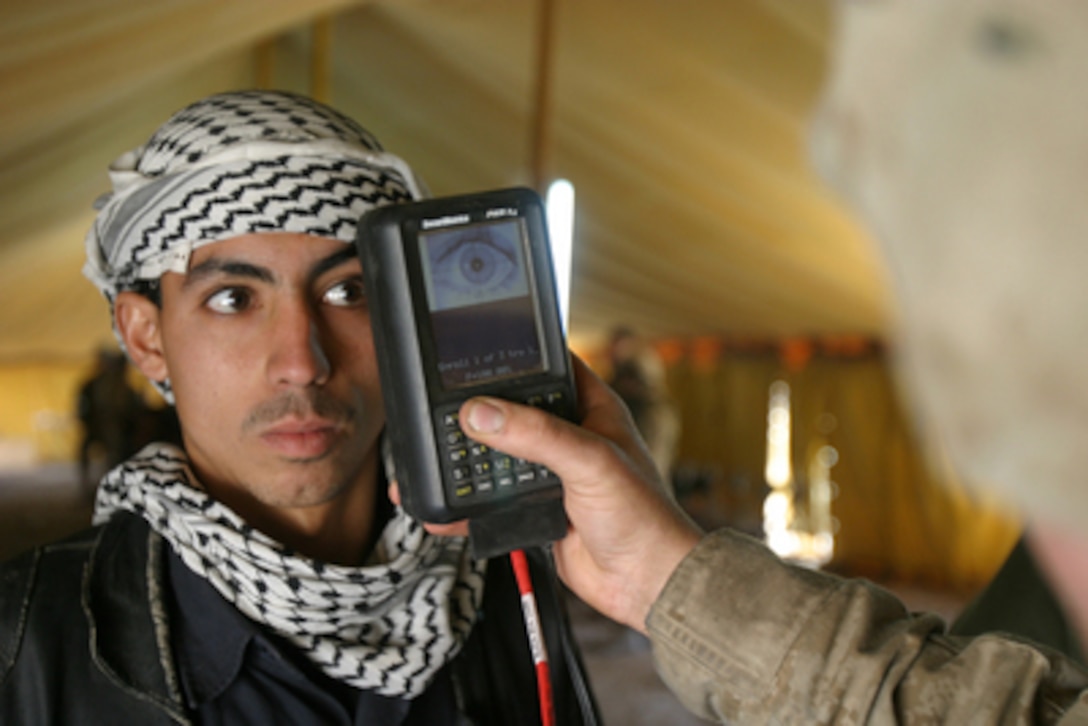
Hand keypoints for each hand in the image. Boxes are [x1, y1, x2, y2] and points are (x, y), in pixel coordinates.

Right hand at [444, 355, 702, 631]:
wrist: (646, 583)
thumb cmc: (644, 516)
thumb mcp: (590, 461)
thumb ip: (537, 434)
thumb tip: (482, 412)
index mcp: (591, 408)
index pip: (548, 367)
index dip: (515, 358)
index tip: (474, 355)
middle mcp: (570, 437)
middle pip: (514, 411)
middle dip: (480, 411)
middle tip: (441, 406)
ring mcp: (552, 474)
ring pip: (500, 456)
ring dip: (470, 459)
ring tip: (433, 453)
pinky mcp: (538, 509)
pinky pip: (494, 501)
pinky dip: (468, 505)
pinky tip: (443, 506)